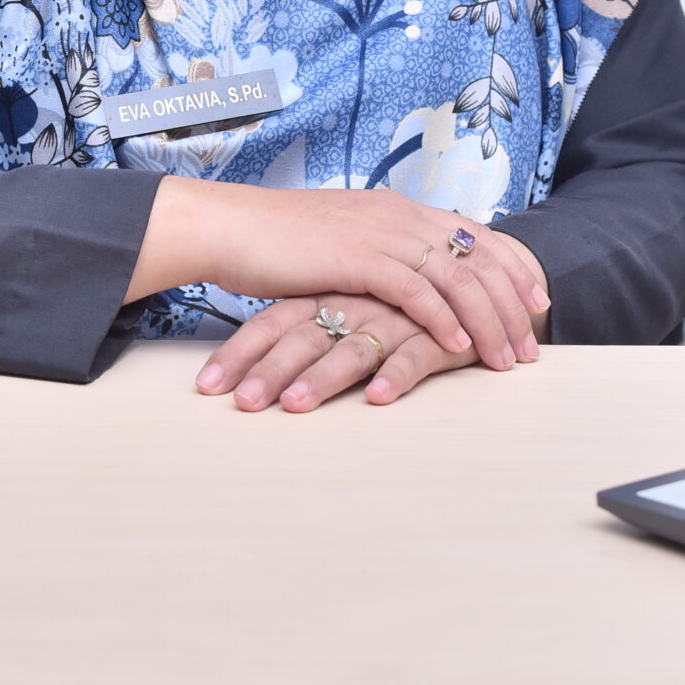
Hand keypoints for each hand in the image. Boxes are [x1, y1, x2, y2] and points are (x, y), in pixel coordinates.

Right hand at [126, 177, 549, 369]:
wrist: (232, 226)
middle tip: (532, 345)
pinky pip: (415, 291)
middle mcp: (398, 214)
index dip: (511, 267)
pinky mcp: (357, 257)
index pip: (475, 234)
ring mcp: (380, 233)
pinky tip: (458, 348)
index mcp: (398, 208)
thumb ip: (380, 252)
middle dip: (512, 304)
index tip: (537, 300)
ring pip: (456, 277)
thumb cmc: (280, 242)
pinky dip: (443, 320)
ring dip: (488, 321)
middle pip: (477, 257)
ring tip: (506, 358)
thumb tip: (407, 278)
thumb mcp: (343, 241)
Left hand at [192, 290, 475, 411]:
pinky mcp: (437, 335)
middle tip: (241, 402)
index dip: (241, 351)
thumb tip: (260, 358)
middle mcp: (356, 302)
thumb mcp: (353, 304)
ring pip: (352, 347)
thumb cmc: (403, 302)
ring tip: (294, 405)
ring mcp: (395, 316)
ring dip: (322, 377)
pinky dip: (394, 375)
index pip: (276, 320)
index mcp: (330, 292)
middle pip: (304, 336)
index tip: (207, 385)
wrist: (476, 279)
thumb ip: (314, 322)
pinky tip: (377, 398)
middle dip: (269, 371)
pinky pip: (413, 355)